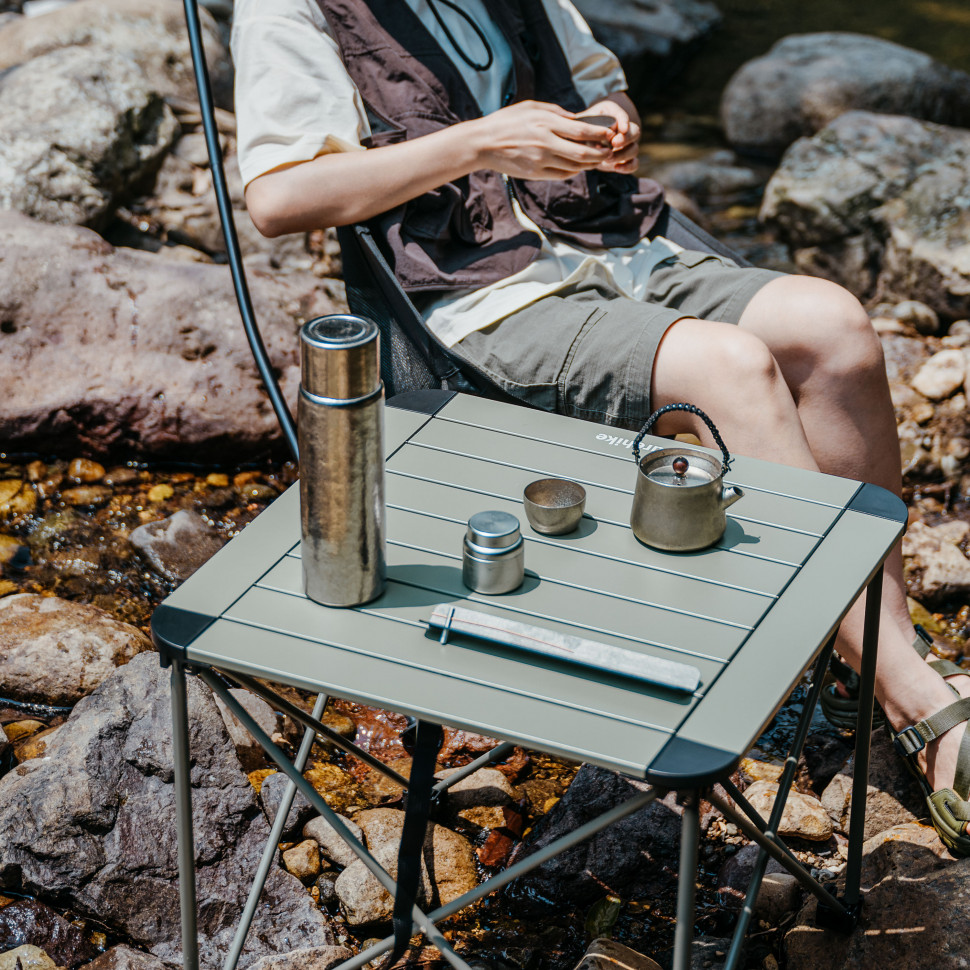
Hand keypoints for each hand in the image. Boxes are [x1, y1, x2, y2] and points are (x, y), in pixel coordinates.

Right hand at [470, 100, 613, 179]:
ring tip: (596, 159)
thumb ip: (555, 111)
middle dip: (600, 153)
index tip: (610, 134)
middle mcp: (546, 143)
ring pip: (574, 166)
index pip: (581, 131)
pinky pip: (562, 174)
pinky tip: (578, 166)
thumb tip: (576, 119)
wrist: (483, 144)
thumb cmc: (507, 121)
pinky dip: (574, 171)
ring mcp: (541, 161)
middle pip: (582, 152)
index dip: (599, 134)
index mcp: (546, 123)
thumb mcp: (531, 107)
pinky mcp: (535, 173)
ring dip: (589, 164)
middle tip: (609, 151)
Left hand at [578, 97, 640, 173]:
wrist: (586, 139)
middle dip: (626, 138)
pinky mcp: (624, 159)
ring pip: (634, 149)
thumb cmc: (583, 127)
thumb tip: (573, 123)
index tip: (622, 128)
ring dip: (623, 154)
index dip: (624, 121)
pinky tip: (617, 168)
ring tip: (608, 159)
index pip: (623, 115)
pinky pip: (634, 163)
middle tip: (614, 143)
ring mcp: (626, 145)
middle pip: (635, 131)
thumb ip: (580, 122)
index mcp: (614, 115)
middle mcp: (623, 130)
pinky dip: (628, 166)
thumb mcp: (581, 121)